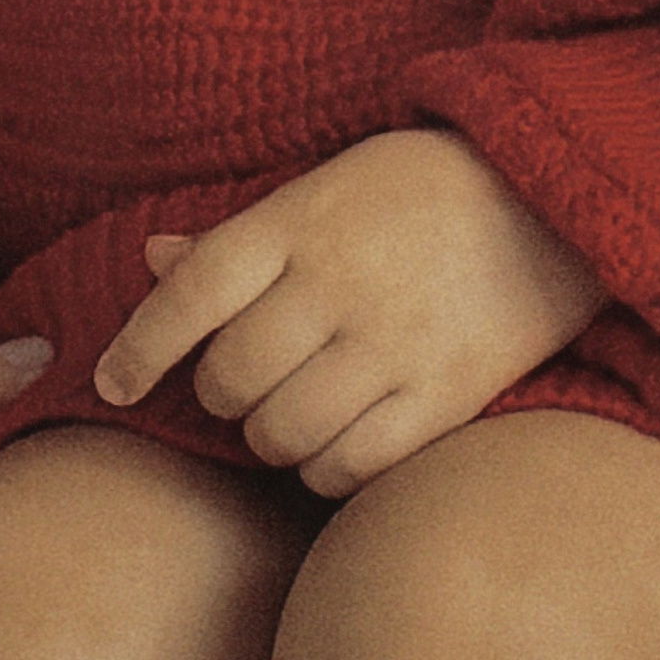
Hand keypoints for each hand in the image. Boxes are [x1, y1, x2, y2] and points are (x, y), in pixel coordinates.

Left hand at [91, 130, 603, 498]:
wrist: (548, 203)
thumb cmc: (415, 193)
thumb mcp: (321, 189)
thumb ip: (237, 238)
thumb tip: (150, 260)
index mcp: (300, 222)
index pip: (192, 293)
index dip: (138, 345)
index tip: (111, 383)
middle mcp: (340, 284)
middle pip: (229, 376)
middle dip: (219, 391)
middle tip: (242, 379)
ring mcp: (393, 346)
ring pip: (280, 433)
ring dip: (269, 435)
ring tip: (291, 409)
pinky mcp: (444, 399)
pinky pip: (349, 468)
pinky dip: (324, 469)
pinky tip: (335, 440)